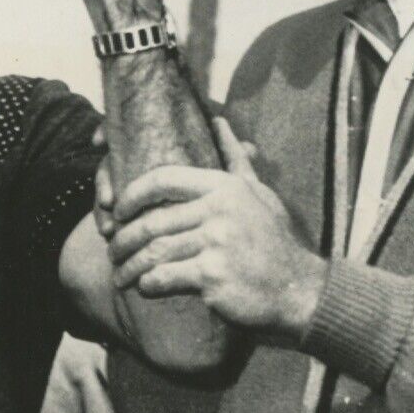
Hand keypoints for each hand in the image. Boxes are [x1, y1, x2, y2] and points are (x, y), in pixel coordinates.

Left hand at [107, 119, 325, 338]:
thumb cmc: (276, 243)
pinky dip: (147, 285)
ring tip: (122, 276)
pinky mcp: (212, 275)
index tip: (119, 210)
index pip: (164, 179)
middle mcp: (219, 210)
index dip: (133, 195)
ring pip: (153, 252)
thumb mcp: (260, 194)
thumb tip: (220, 122)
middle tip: (114, 251)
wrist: (299, 290)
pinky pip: (163, 277)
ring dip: (130, 267)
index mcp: (225, 187)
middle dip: (124, 240)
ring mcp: (216, 242)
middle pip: (152, 221)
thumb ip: (235, 160)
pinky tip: (144, 289)